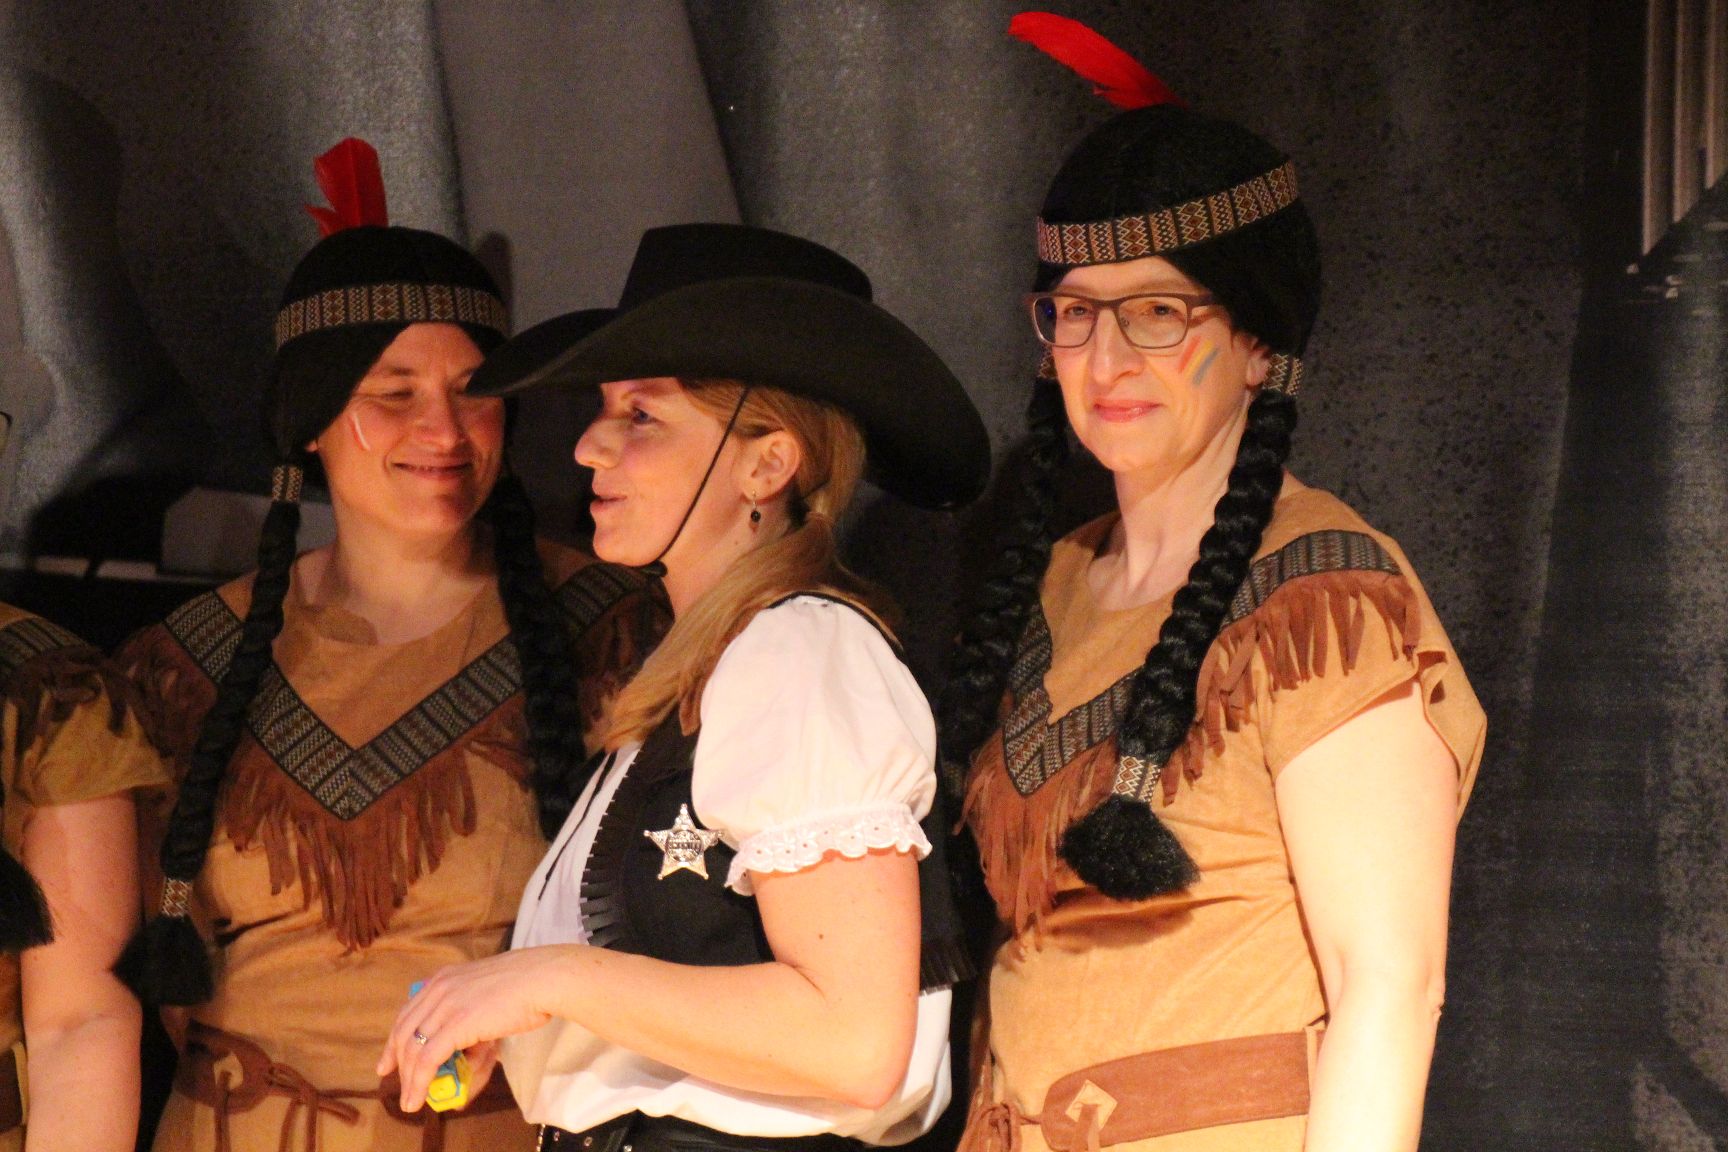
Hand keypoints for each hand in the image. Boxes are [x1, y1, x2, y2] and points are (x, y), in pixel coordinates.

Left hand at [377, 946, 575, 1111]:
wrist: (543, 979)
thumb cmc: (527, 984)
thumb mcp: (488, 990)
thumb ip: (473, 1010)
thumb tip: (471, 1042)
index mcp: (445, 978)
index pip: (408, 1012)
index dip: (395, 1039)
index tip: (389, 1060)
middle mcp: (439, 988)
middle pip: (404, 1030)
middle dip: (395, 1061)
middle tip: (395, 1083)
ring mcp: (446, 1005)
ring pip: (413, 1048)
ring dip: (408, 1079)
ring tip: (410, 1101)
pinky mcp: (457, 1024)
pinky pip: (428, 1059)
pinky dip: (419, 1082)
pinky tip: (418, 1096)